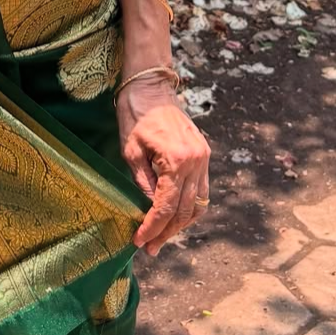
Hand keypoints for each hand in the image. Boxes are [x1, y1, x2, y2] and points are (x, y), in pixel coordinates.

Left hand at [116, 78, 209, 256]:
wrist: (152, 85)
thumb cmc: (135, 114)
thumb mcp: (131, 151)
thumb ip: (142, 184)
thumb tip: (148, 212)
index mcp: (176, 160)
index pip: (165, 206)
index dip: (152, 228)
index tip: (139, 242)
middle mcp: (196, 161)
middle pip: (184, 211)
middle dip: (166, 233)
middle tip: (150, 249)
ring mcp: (203, 158)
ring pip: (198, 204)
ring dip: (180, 224)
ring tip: (161, 237)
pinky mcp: (204, 154)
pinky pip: (201, 190)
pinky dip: (189, 207)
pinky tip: (174, 216)